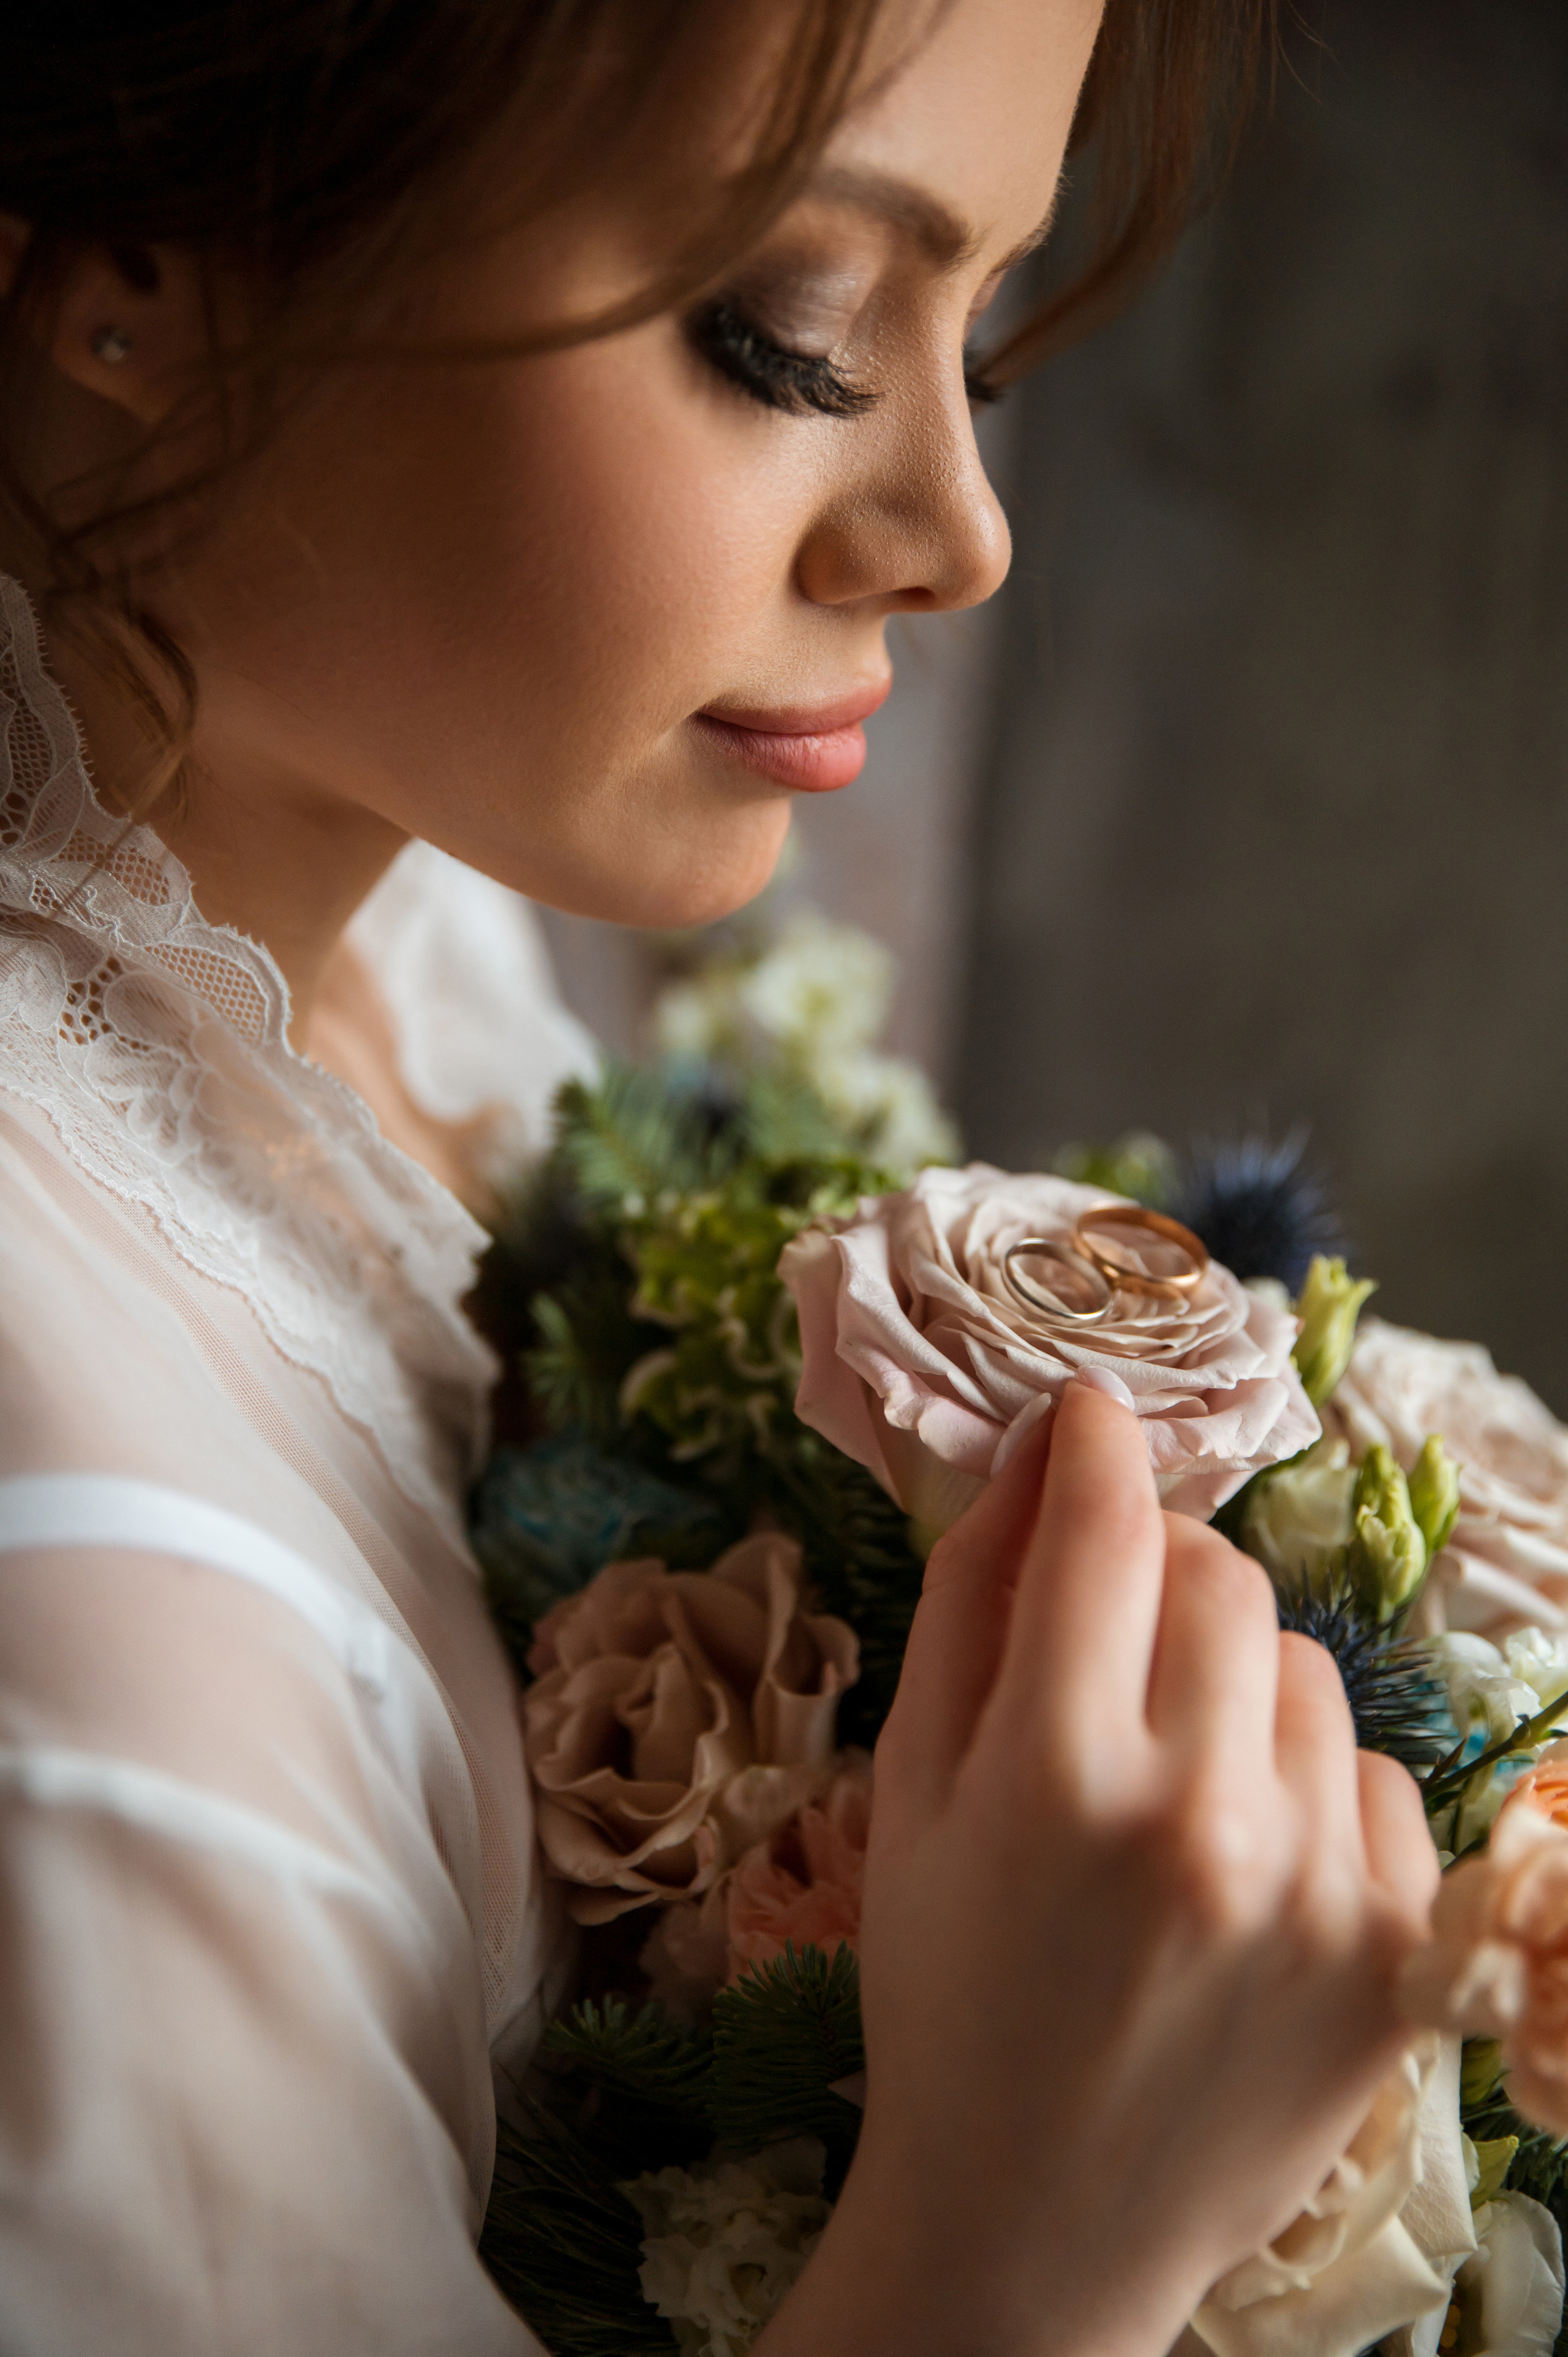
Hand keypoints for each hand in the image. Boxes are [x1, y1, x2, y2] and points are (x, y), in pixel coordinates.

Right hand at [758, 1379, 1437, 2356]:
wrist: (1036, 2223)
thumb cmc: (946, 1991)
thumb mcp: (910, 1792)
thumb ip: (967, 1604)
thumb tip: (1036, 1455)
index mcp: (1058, 1779)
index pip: (1110, 1527)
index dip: (1098, 1442)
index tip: (1091, 1412)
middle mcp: (1204, 1823)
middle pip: (1220, 1574)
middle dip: (1158, 1571)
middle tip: (1109, 1638)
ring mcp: (1320, 1894)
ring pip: (1300, 1664)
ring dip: (1231, 1682)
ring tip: (1170, 1783)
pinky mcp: (1398, 1956)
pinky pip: (1370, 1773)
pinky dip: (1304, 1784)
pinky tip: (1240, 1860)